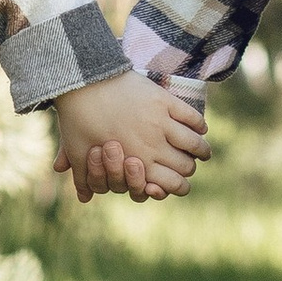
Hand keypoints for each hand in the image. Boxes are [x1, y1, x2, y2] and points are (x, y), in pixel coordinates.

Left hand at [52, 71, 208, 203]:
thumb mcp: (78, 153)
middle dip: (189, 169)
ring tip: (203, 150)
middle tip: (190, 166)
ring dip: (202, 149)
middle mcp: (153, 146)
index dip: (179, 188)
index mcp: (137, 163)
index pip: (171, 185)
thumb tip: (85, 199)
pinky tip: (201, 128)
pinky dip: (200, 124)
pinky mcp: (164, 100)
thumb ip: (86, 178)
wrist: (83, 82)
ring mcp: (161, 122)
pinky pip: (191, 116)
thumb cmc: (78, 120)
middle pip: (186, 166)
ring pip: (194, 143)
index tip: (182, 184)